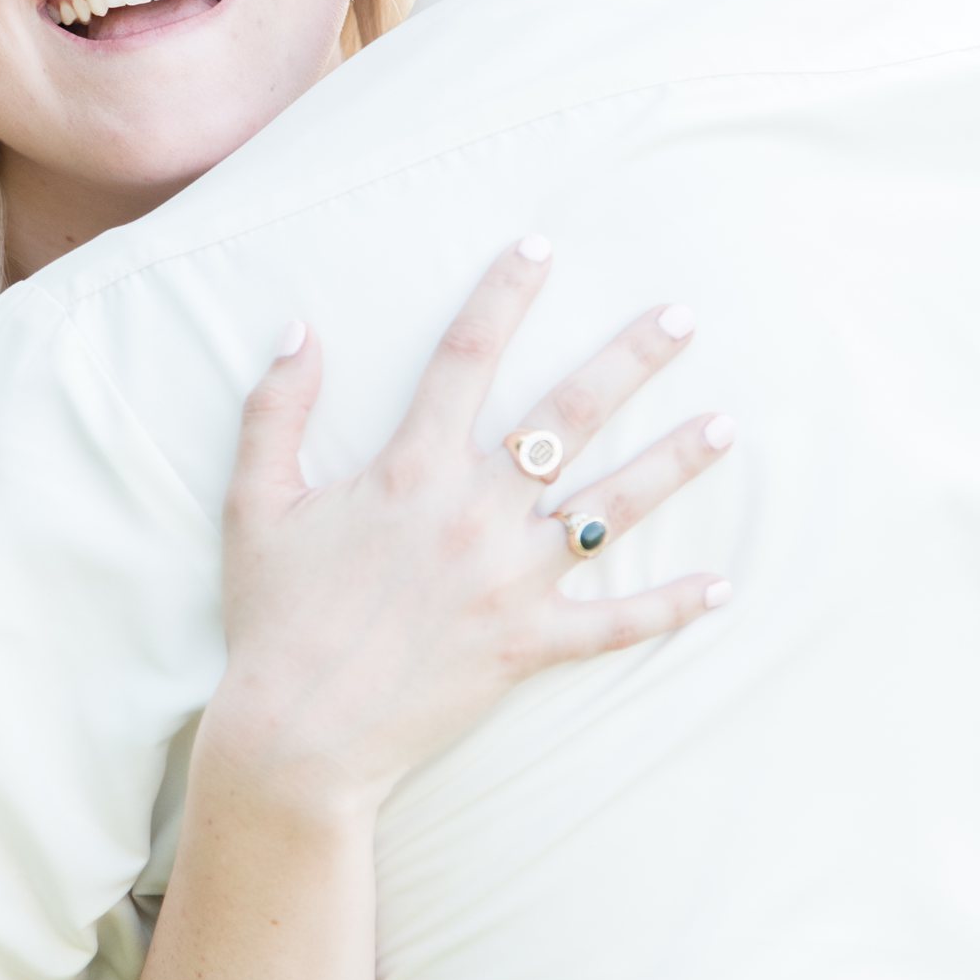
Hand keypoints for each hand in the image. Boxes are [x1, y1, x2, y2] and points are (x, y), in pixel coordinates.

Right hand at [206, 237, 733, 817]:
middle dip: (629, 360)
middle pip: (568, 417)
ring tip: (725, 425)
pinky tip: (721, 588)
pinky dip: (669, 608)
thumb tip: (298, 330)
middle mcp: (474, 513)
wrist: (298, 732)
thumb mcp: (254, 503)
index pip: (466, 355)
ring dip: (673, 463)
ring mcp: (510, 580)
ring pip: (611, 508)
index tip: (541, 247)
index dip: (505, 294)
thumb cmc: (273, 617)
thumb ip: (274, 411)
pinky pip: (614, 624)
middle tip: (683, 319)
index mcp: (409, 469)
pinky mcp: (528, 644)